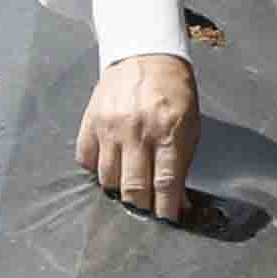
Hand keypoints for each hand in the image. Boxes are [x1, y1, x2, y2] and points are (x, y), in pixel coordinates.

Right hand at [77, 52, 200, 214]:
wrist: (146, 55)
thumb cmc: (173, 93)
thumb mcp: (190, 125)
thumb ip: (182, 164)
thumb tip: (179, 204)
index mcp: (169, 130)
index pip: (165, 183)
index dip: (165, 210)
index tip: (167, 222)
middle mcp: (137, 130)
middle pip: (133, 188)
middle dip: (141, 207)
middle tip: (146, 210)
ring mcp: (110, 126)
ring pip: (107, 179)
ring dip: (118, 189)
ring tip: (128, 186)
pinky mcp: (90, 121)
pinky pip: (86, 160)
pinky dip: (96, 168)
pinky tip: (110, 164)